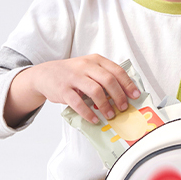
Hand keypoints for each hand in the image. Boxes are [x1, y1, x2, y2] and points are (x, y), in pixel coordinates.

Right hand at [7, 55, 141, 126]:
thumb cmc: (72, 74)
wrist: (45, 74)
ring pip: (95, 91)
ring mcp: (74, 77)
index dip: (128, 84)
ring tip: (110, 115)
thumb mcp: (89, 69)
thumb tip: (125, 95)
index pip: (116, 71)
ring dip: (105, 105)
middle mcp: (85, 66)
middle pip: (108, 80)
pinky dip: (89, 113)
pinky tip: (94, 119)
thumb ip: (104, 77)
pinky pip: (78, 103)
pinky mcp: (63, 89)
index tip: (135, 96)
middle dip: (119, 96)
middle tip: (124, 108)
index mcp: (95, 60)